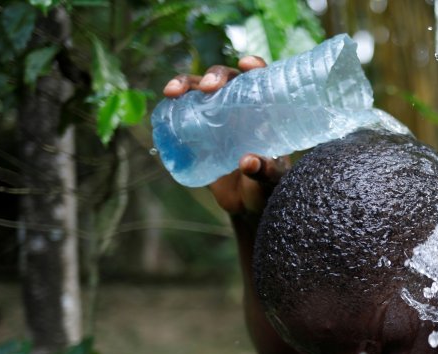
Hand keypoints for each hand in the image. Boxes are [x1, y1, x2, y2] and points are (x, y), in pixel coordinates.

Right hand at [161, 56, 288, 214]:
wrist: (246, 205)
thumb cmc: (267, 188)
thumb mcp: (271, 181)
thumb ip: (265, 172)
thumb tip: (248, 162)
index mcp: (264, 113)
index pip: (261, 82)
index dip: (254, 66)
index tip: (245, 65)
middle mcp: (241, 109)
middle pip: (227, 80)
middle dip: (215, 75)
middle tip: (207, 88)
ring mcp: (217, 117)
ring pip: (199, 89)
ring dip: (185, 83)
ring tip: (173, 93)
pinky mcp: (198, 130)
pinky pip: (182, 110)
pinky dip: (172, 103)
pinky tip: (166, 103)